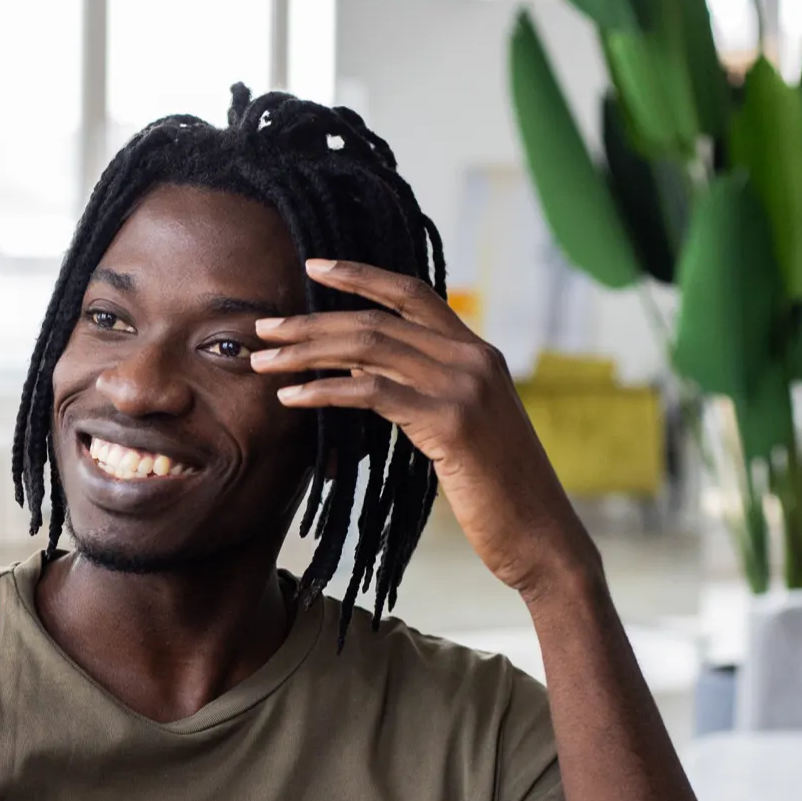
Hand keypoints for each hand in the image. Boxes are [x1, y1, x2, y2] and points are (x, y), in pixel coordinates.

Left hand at [251, 260, 598, 601]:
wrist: (539, 534)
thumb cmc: (496, 491)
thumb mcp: (461, 428)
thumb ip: (423, 391)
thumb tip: (363, 366)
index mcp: (478, 353)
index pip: (412, 294)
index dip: (361, 275)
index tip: (314, 265)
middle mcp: (473, 358)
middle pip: (376, 320)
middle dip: (311, 322)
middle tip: (263, 328)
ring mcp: (464, 386)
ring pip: (368, 349)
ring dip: (306, 354)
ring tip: (262, 363)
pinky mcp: (450, 422)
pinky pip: (371, 393)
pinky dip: (324, 391)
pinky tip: (292, 397)